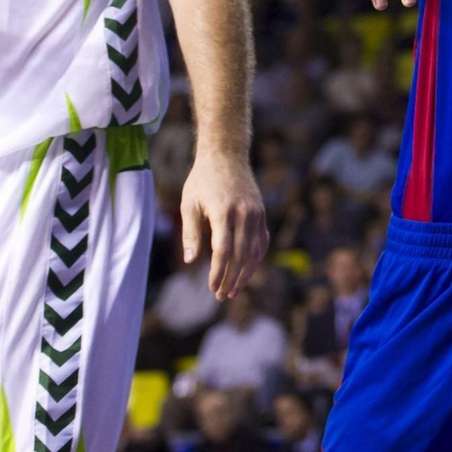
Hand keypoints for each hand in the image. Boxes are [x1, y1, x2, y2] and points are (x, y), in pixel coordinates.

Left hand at [181, 149, 267, 300]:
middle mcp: (244, 214)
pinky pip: (262, 242)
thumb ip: (190, 233)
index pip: (223, 251)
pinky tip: (246, 271)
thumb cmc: (202, 180)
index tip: (212, 288)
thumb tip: (191, 261)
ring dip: (245, 274)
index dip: (219, 273)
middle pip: (241, 256)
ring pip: (255, 252)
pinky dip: (255, 260)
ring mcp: (256, 214)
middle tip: (222, 296)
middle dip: (232, 279)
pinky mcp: (261, 213)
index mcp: (223, 212)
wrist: (226, 156)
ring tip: (233, 289)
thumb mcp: (189, 204)